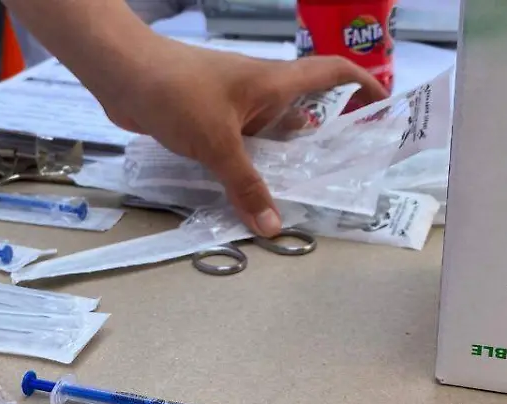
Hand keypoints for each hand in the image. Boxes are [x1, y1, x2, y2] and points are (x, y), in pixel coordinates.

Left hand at [93, 39, 387, 235]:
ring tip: (299, 196)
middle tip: (341, 176)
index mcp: (274, 82)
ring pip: (269, 134)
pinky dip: (249, 165)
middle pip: (303, 113)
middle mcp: (260, 91)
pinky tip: (248, 194)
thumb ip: (245, 186)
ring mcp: (233, 105)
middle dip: (323, 141)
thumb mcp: (217, 144)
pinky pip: (240, 144)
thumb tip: (272, 226)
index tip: (383, 106)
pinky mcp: (208, 119)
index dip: (362, 85)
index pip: (332, 73)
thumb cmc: (176, 93)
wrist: (122, 75)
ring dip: (281, 160)